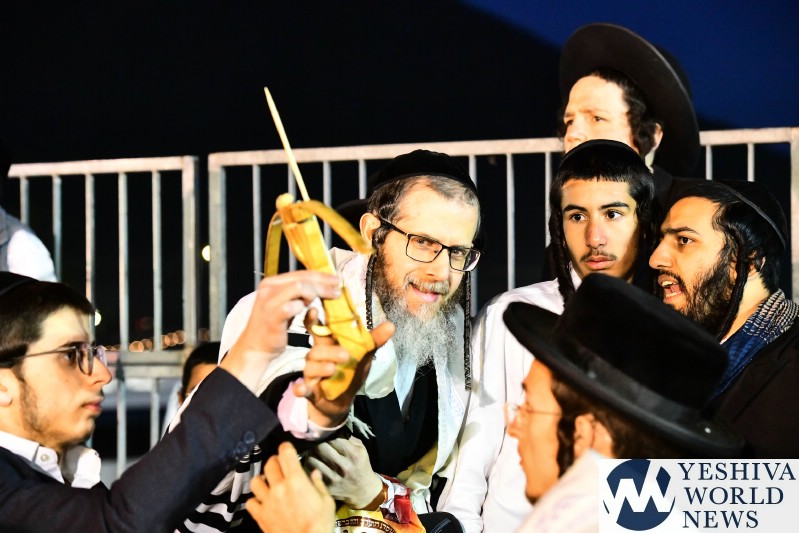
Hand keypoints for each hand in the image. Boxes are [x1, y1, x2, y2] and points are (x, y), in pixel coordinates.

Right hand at [221, 270, 340, 391]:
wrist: (255, 347)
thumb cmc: (274, 326)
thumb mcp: (285, 304)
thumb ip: (297, 294)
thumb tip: (321, 284)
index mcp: (272, 282)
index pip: (300, 273)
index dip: (320, 276)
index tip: (335, 280)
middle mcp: (268, 288)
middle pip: (302, 279)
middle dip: (323, 284)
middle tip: (337, 291)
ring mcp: (269, 302)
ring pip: (299, 288)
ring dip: (315, 293)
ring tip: (323, 301)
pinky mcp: (272, 316)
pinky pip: (292, 306)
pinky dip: (303, 307)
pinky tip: (309, 311)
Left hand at [246, 442, 334, 532]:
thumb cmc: (321, 523)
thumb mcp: (327, 502)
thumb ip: (318, 484)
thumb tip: (314, 473)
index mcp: (296, 480)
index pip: (286, 454)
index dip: (286, 447)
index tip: (287, 448)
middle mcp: (279, 487)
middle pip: (270, 464)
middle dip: (275, 461)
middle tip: (280, 465)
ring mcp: (267, 501)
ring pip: (256, 481)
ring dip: (262, 479)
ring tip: (268, 483)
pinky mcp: (260, 515)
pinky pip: (250, 502)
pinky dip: (255, 500)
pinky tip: (262, 502)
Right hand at [296, 312, 393, 426]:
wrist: (342, 402)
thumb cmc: (351, 373)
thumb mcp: (364, 357)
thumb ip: (373, 341)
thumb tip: (391, 325)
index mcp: (327, 344)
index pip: (318, 328)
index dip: (313, 319)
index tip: (314, 308)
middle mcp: (316, 356)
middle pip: (316, 348)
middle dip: (329, 350)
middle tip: (345, 355)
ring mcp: (311, 374)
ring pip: (310, 366)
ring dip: (321, 367)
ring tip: (333, 369)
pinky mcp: (309, 391)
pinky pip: (302, 389)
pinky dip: (301, 389)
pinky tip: (301, 389)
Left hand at [305, 436, 383, 508]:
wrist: (363, 490)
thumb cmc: (360, 465)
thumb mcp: (360, 449)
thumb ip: (347, 437)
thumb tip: (332, 426)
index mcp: (353, 454)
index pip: (332, 438)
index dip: (325, 434)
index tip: (323, 433)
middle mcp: (343, 467)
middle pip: (319, 447)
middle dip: (316, 442)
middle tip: (315, 441)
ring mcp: (333, 478)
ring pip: (311, 459)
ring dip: (310, 453)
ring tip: (313, 451)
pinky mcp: (325, 487)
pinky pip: (309, 472)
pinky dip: (308, 465)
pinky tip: (312, 462)